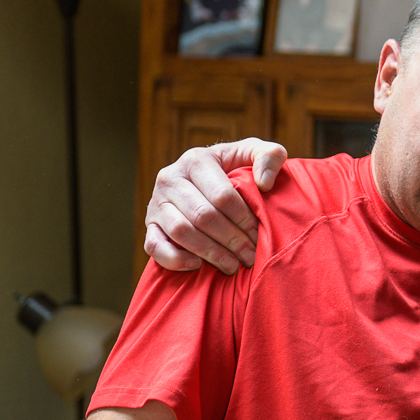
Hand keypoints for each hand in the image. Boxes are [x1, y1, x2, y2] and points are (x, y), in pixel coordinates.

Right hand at [144, 139, 287, 273]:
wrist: (207, 180)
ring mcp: (156, 202)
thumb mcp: (254, 154)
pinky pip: (155, 247)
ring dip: (210, 252)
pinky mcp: (150, 225)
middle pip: (203, 216)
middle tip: (250, 256)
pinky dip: (175, 259)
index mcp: (196, 159)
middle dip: (231, 240)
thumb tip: (264, 183)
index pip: (222, 195)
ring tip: (232, 265)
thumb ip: (270, 156)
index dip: (243, 219)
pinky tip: (198, 265)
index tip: (259, 234)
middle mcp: (170, 178)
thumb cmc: (236, 168)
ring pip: (181, 232)